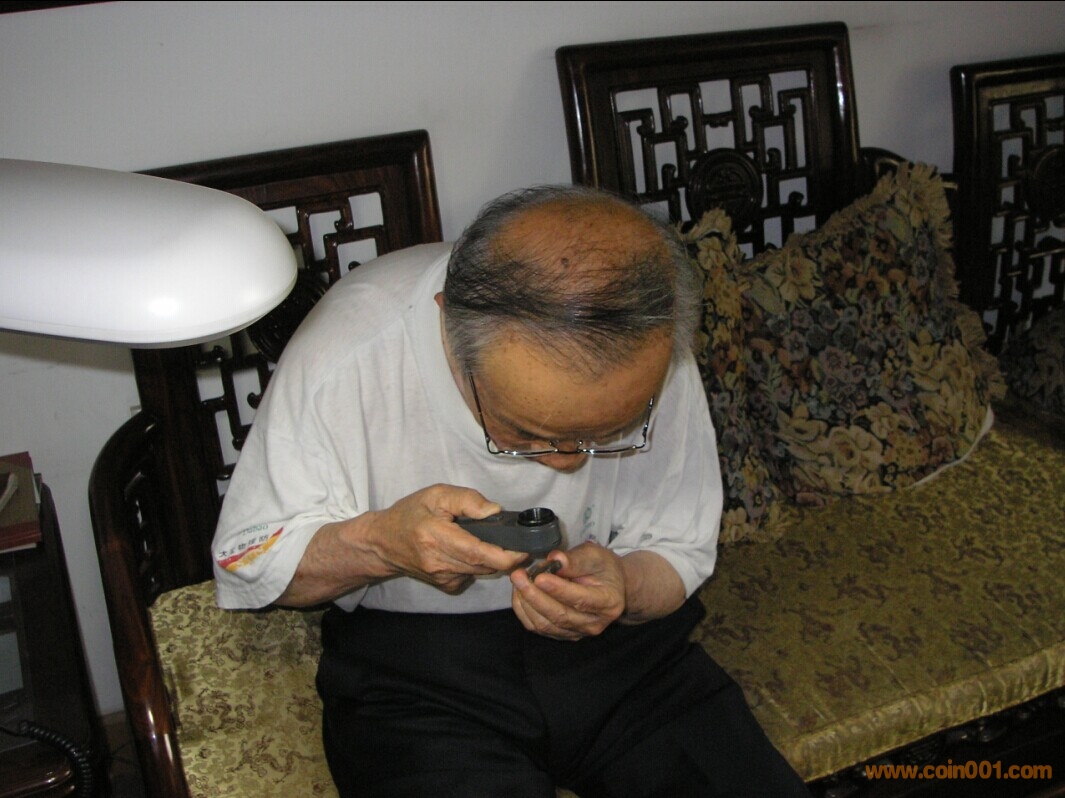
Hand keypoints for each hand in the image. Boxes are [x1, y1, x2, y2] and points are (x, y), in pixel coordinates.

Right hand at [362, 484, 529, 593]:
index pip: (479, 553)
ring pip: (482, 571)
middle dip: (507, 556)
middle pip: (486, 566)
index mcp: (437, 537)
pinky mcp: (445, 586)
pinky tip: (469, 551)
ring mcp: (442, 578)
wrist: (383, 542)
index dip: (507, 555)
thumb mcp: (436, 494)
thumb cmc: (410, 514)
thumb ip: (467, 500)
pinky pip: (472, 576)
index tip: (525, 548)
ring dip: (493, 559)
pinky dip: (478, 564)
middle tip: (517, 541)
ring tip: (492, 541)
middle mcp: (440, 563)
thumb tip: (495, 511)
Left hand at [509, 541, 625, 639]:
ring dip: (527, 603)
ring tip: (518, 581)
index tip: (539, 577)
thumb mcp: (596, 556)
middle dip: (535, 596)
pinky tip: (519, 593)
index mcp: (608, 602)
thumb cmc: (604, 569)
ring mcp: (578, 632)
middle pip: (560, 615)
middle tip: (519, 576)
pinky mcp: (563, 634)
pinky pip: (538, 628)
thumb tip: (556, 559)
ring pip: (546, 624)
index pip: (580, 600)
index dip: (558, 590)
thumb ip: (576, 559)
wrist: (610, 586)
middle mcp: (594, 623)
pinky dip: (525, 611)